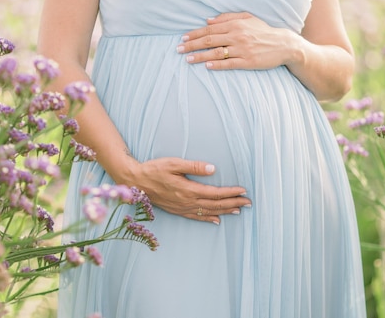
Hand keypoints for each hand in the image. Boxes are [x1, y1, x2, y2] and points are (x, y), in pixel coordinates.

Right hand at [125, 157, 251, 224]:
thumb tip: (212, 169)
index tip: (243, 191)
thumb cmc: (154, 169)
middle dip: (233, 203)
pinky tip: (217, 220)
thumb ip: (194, 167)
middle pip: (215, 204)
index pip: (215, 193)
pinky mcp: (177, 210)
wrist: (136, 181)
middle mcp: (187, 202)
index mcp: (188, 190)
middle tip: (248, 202)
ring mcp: (182, 208)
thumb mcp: (173, 164)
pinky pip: (196, 217)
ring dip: (225, 211)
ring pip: (208, 212)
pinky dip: (208, 219)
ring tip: (239, 210)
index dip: (231, 192)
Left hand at [177, 12, 298, 69]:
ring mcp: (243, 49)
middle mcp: (237, 36)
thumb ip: (228, 17)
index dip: (195, 33)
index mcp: (235, 25)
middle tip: (178, 49)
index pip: (210, 29)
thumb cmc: (264, 31)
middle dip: (192, 45)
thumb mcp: (248, 18)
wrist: (284, 44)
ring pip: (216, 53)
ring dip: (200, 56)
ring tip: (187, 59)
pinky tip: (206, 67)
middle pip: (209, 40)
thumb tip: (208, 19)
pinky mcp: (248, 62)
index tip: (183, 38)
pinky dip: (217, 65)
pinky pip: (229, 64)